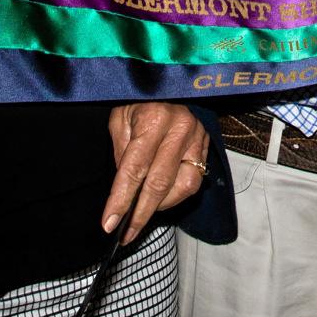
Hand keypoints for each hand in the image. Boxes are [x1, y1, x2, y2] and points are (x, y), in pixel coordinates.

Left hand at [103, 103, 209, 237]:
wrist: (170, 81)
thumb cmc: (139, 101)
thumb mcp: (120, 118)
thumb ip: (121, 152)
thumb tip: (124, 190)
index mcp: (153, 117)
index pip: (135, 168)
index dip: (121, 199)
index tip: (109, 224)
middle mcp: (180, 128)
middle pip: (159, 183)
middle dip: (140, 214)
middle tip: (126, 235)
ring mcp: (197, 138)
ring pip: (183, 187)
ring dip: (161, 207)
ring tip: (142, 214)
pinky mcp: (207, 147)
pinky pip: (195, 181)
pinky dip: (176, 196)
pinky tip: (161, 198)